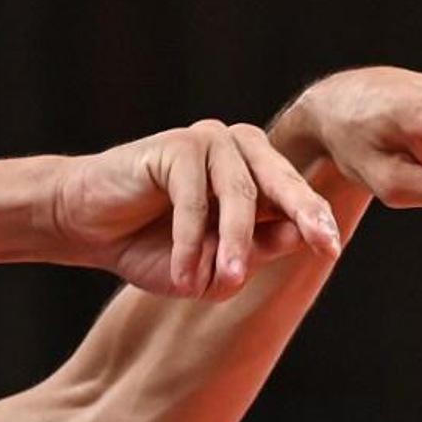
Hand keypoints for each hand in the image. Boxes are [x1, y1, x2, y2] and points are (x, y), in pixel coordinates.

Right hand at [53, 120, 342, 298]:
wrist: (89, 230)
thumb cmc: (158, 249)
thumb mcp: (217, 265)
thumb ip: (258, 251)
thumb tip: (299, 236)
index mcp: (262, 175)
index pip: (297, 198)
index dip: (316, 221)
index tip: (332, 249)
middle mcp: (244, 150)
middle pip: (283, 185)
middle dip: (305, 215)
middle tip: (325, 245)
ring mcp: (211, 141)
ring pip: (241, 196)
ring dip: (233, 244)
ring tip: (222, 280)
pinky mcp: (177, 146)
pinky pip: (194, 198)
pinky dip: (189, 240)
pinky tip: (180, 274)